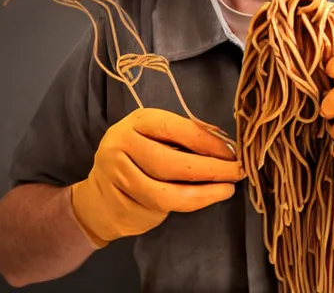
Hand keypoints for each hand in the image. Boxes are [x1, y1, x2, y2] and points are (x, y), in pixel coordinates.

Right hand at [69, 109, 242, 247]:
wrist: (96, 199)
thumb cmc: (138, 157)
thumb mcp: (156, 135)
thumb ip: (184, 137)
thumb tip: (225, 144)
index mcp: (136, 121)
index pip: (176, 128)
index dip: (207, 141)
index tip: (233, 151)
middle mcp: (121, 147)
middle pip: (170, 163)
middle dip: (209, 170)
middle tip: (237, 173)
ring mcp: (115, 180)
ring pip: (164, 194)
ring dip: (202, 194)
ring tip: (226, 190)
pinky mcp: (118, 209)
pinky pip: (157, 212)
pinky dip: (183, 208)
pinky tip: (200, 201)